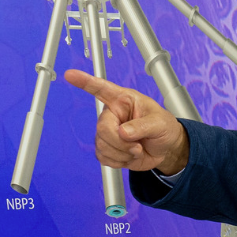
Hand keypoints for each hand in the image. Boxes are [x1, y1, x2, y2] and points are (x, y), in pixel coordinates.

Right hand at [64, 68, 189, 173]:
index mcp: (123, 100)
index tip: (70, 74)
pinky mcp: (107, 148)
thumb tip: (123, 132)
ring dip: (122, 154)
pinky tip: (129, 157)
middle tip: (137, 146)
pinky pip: (103, 158)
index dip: (85, 82)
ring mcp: (108, 132)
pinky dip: (118, 162)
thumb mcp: (160, 123)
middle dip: (120, 143)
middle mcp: (112, 115)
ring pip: (102, 146)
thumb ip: (143, 126)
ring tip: (137, 150)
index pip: (101, 88)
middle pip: (103, 129)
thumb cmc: (164, 128)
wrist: (166, 149)